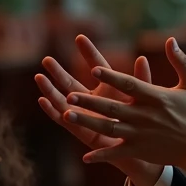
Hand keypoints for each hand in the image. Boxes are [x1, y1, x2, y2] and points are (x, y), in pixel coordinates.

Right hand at [35, 35, 163, 185]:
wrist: (144, 149)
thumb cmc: (145, 122)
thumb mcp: (144, 100)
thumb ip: (142, 80)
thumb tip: (143, 58)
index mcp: (109, 88)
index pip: (97, 66)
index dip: (89, 52)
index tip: (80, 37)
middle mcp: (94, 100)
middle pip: (72, 83)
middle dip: (59, 71)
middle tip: (47, 59)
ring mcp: (87, 115)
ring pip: (64, 100)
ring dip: (51, 89)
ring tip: (39, 77)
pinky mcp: (83, 130)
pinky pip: (64, 120)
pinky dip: (53, 110)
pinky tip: (43, 100)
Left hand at [64, 37, 185, 176]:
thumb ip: (181, 62)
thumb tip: (171, 40)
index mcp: (157, 98)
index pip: (129, 85)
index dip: (111, 77)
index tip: (94, 69)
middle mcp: (145, 116)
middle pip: (112, 107)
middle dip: (89, 101)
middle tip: (70, 95)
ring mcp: (140, 135)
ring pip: (108, 128)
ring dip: (87, 122)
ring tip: (66, 115)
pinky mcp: (139, 150)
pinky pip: (116, 153)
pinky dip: (101, 155)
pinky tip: (84, 157)